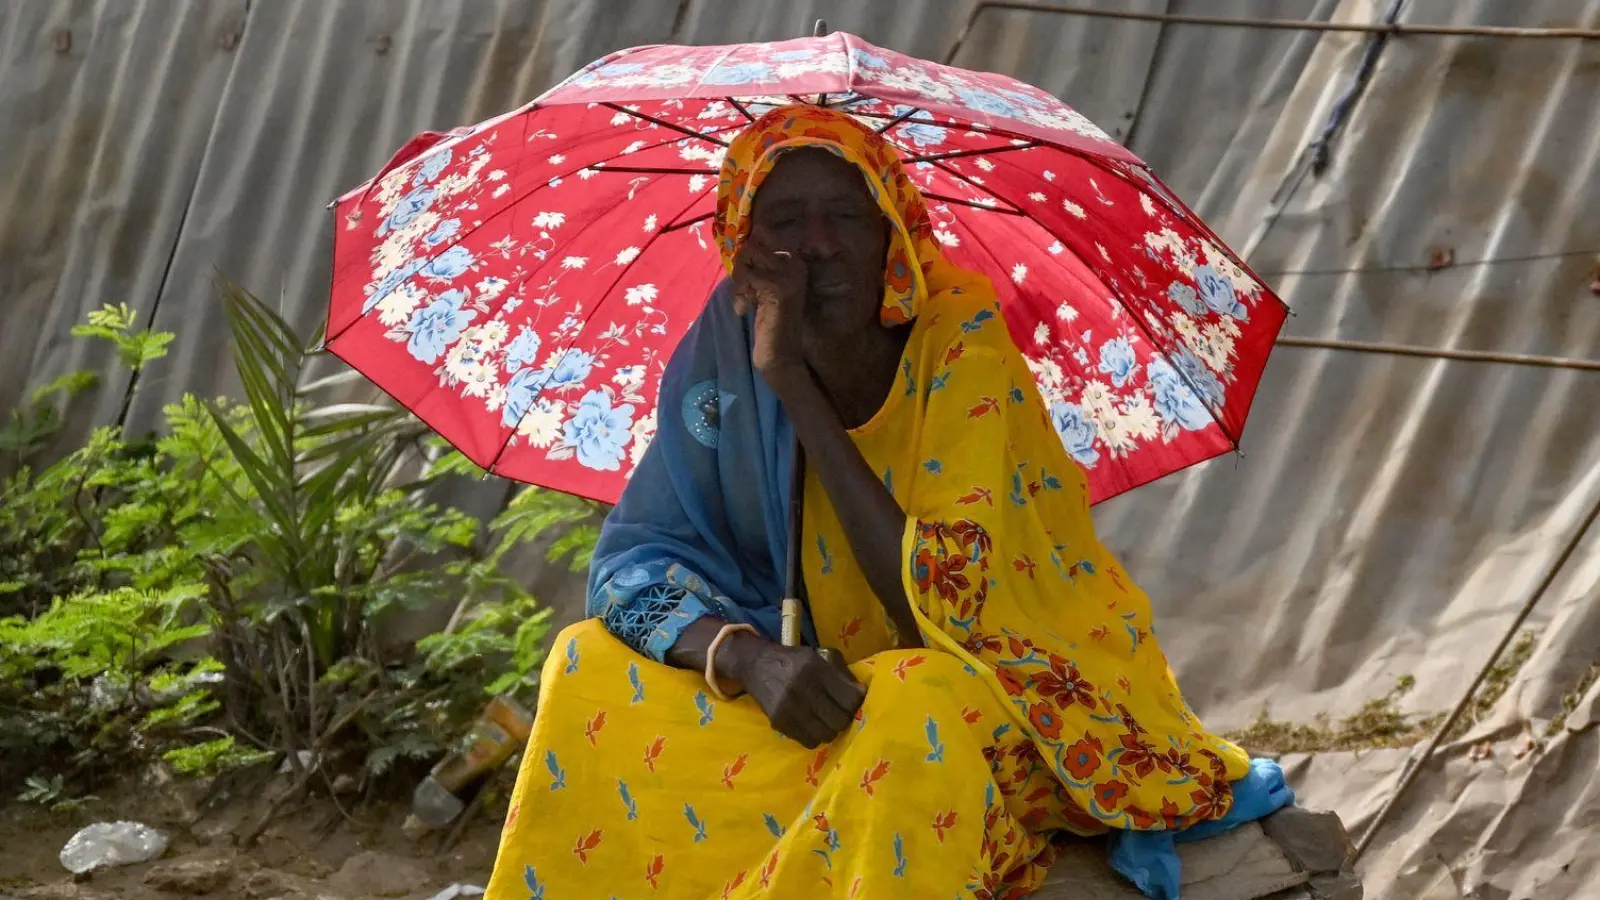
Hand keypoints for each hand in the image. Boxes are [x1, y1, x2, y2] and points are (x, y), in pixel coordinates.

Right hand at [721, 632, 865, 748]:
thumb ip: (841, 674)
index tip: (853, 701)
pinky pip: (809, 741)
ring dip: (830, 729)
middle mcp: (803, 688)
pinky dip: (815, 736)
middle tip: (840, 713)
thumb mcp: (819, 656)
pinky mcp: (779, 722)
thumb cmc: (794, 661)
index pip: (849, 698)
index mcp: (816, 669)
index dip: (856, 703)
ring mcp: (789, 708)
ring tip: (826, 720)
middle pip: (839, 720)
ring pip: (826, 734)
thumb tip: (862, 694)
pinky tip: (812, 725)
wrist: (757, 666)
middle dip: (844, 719)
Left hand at [731, 236, 806, 381]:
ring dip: (738, 280)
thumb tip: (743, 240)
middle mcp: (796, 264)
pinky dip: (739, 292)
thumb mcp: (762, 287)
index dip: (747, 251)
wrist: (780, 354)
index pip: (764, 233)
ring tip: (744, 300)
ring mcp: (789, 275)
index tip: (745, 275)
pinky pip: (747, 275)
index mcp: (794, 261)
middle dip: (740, 268)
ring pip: (748, 256)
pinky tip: (743, 309)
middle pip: (752, 244)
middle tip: (743, 291)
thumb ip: (756, 264)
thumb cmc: (768, 322)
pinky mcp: (778, 288)